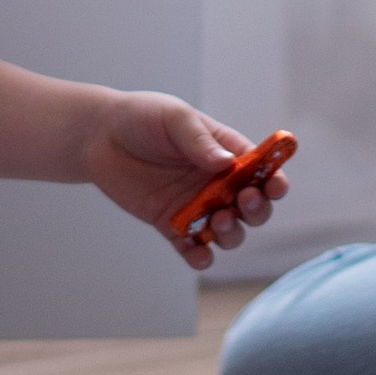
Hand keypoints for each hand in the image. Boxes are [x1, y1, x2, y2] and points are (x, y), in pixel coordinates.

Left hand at [85, 91, 289, 267]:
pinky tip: (197, 255)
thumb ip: (199, 141)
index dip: (274, 180)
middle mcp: (217, 183)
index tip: (275, 186)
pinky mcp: (171, 226)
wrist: (99, 136)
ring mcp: (196, 206)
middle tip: (244, 202)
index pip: (260, 170)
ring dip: (231, 234)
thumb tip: (227, 163)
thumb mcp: (174, 118)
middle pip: (252, 206)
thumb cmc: (143, 118)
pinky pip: (192, 249)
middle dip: (257, 209)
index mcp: (226, 152)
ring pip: (228, 232)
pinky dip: (199, 257)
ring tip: (218, 223)